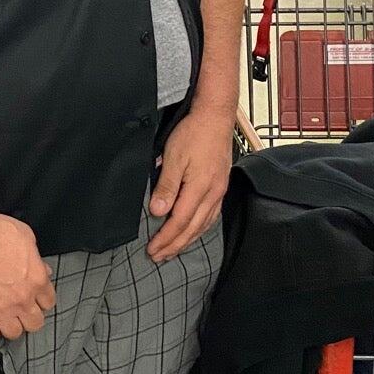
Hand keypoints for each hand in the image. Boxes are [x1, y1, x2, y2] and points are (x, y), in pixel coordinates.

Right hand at [0, 211, 55, 341]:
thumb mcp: (25, 236)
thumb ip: (36, 257)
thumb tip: (42, 268)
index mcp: (36, 279)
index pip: (49, 302)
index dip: (41, 300)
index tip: (34, 297)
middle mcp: (22, 298)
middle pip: (35, 323)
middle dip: (30, 317)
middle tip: (21, 309)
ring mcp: (1, 308)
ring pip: (14, 333)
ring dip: (12, 326)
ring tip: (5, 317)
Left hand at [147, 104, 232, 262]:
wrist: (216, 117)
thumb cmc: (193, 133)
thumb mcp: (173, 157)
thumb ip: (166, 187)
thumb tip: (158, 212)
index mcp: (200, 188)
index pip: (179, 222)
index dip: (165, 238)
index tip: (152, 249)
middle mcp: (213, 194)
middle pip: (192, 229)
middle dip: (174, 245)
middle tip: (159, 257)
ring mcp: (219, 191)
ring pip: (203, 225)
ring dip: (187, 240)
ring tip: (173, 250)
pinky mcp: (221, 186)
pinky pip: (211, 216)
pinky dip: (199, 229)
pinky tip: (193, 231)